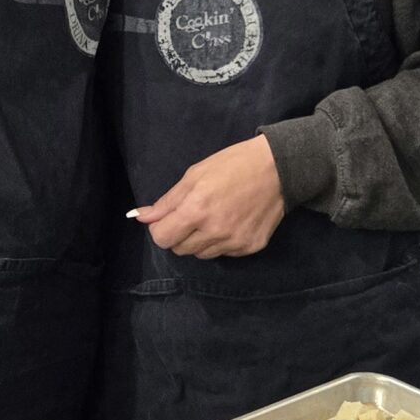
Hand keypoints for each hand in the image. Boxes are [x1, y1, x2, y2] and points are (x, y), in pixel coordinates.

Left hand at [132, 136, 285, 259]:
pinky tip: (232, 222)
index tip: (169, 218)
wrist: (279, 169)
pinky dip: (221, 242)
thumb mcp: (195, 175)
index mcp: (196, 210)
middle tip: (193, 215)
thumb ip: (167, 201)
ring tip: (214, 217)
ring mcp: (234, 242)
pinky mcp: (250, 248)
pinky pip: (223, 254)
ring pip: (201, 254)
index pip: (162, 238)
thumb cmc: (233, 165)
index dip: (160, 228)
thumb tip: (140, 217)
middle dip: (179, 235)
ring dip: (200, 240)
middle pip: (180, 249)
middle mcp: (214, 231)